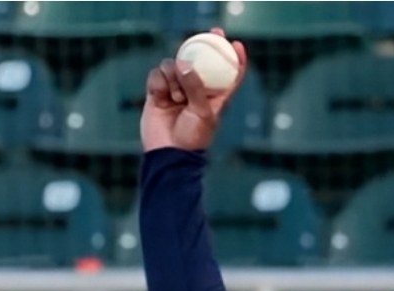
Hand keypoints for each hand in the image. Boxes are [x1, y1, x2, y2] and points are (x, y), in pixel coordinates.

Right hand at [141, 28, 247, 152]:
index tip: (236, 44)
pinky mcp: (157, 92)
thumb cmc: (192, 137)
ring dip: (175, 76)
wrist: (168, 153)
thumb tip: (185, 63)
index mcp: (215, 97)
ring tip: (176, 98)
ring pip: (174, 65)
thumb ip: (196, 87)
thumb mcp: (202, 112)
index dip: (234, 59)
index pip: (228, 75)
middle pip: (200, 61)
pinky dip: (159, 82)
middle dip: (204, 45)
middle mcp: (196, 90)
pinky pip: (157, 74)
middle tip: (211, 33)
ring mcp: (176, 89)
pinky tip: (161, 97)